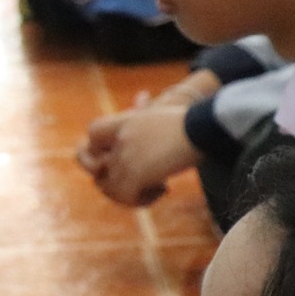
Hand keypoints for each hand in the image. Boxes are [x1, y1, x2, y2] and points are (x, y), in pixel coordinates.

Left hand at [78, 85, 204, 207]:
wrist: (203, 127)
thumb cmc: (190, 118)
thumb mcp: (161, 111)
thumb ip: (145, 108)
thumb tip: (141, 96)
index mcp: (123, 121)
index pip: (92, 134)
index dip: (97, 148)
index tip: (116, 157)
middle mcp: (119, 139)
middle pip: (95, 167)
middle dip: (112, 178)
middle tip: (138, 180)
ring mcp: (124, 158)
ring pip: (108, 187)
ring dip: (128, 192)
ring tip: (154, 187)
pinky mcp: (134, 175)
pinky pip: (126, 197)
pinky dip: (142, 199)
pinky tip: (163, 189)